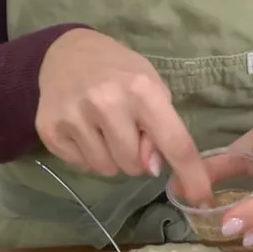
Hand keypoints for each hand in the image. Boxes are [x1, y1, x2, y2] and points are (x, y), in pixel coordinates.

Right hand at [36, 28, 212, 201]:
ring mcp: (74, 117)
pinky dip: (87, 155)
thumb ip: (161, 128)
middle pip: (134, 166)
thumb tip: (153, 167)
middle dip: (136, 157)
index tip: (203, 199)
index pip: (174, 143)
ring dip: (111, 158)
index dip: (191, 175)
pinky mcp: (49, 129)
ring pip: (106, 170)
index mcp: (141, 90)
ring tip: (104, 129)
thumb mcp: (152, 88)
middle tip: (126, 130)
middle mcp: (106, 102)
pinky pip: (81, 166)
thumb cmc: (120, 71)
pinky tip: (84, 129)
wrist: (67, 52)